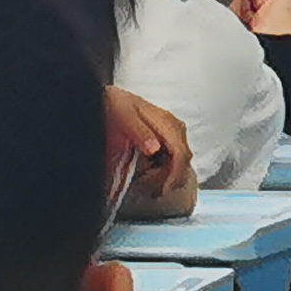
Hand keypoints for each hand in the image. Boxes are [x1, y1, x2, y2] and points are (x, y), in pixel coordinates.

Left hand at [102, 88, 195, 218]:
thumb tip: (154, 149)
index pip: (180, 151)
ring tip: (152, 186)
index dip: (175, 174)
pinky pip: (173, 157)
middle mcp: (172, 126)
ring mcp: (170, 132)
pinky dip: (166, 171)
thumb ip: (139, 131)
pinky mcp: (164, 138)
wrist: (106, 99)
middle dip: (173, 178)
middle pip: (184, 157)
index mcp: (165, 121)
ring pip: (182, 158)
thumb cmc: (114, 104)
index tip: (162, 190)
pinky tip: (152, 176)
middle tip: (153, 191)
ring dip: (170, 176)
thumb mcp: (123, 115)